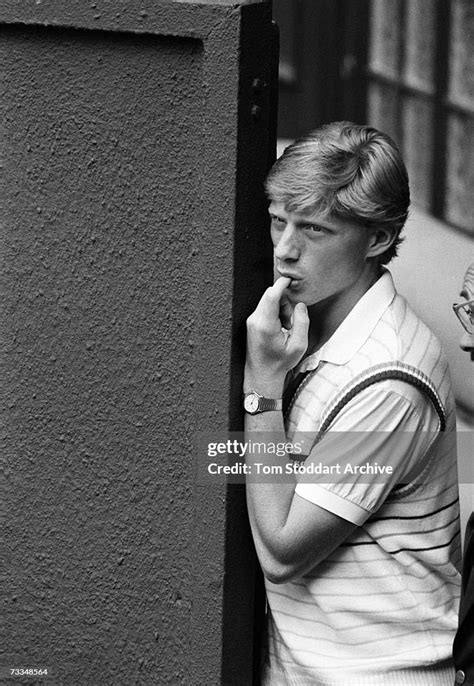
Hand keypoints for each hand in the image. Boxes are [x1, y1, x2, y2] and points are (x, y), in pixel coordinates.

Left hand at [245, 277, 308, 394]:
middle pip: (270, 295)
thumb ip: (302, 322)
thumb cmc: (279, 363)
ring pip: (267, 301)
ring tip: (285, 327)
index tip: (290, 279)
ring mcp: (251, 321)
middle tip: (290, 320)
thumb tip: (300, 305)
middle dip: (284, 301)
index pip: (271, 295)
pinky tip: (279, 328)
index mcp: (265, 325)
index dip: (281, 284)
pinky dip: (274, 313)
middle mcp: (255, 320)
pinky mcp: (251, 323)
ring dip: (280, 308)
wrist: (262, 376)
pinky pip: (264, 308)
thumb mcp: (299, 345)